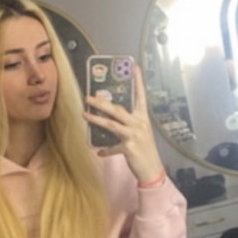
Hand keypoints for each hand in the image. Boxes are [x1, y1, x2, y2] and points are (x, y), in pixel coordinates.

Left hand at [84, 66, 164, 184]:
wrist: (153, 169)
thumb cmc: (146, 151)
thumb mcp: (140, 133)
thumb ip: (128, 124)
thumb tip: (110, 118)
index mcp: (143, 118)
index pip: (141, 96)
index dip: (138, 81)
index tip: (135, 67)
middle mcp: (139, 124)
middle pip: (118, 109)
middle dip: (101, 102)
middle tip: (88, 97)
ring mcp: (134, 135)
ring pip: (111, 124)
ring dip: (96, 119)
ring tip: (84, 114)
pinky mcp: (129, 148)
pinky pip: (112, 147)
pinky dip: (105, 150)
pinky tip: (99, 151)